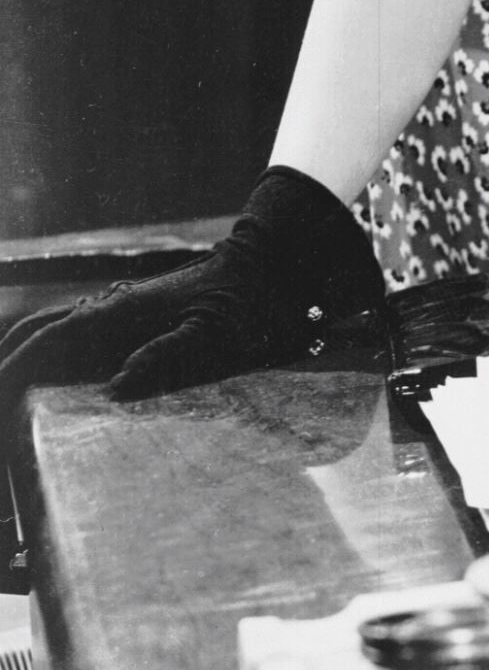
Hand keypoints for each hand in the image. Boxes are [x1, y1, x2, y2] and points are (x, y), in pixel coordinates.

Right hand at [0, 168, 386, 425]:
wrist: (281, 263)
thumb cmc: (257, 303)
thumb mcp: (221, 336)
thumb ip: (168, 356)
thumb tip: (112, 387)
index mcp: (121, 315)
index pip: (47, 346)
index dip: (13, 371)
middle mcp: (113, 309)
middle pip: (40, 337)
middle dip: (12, 365)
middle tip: (2, 406)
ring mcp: (126, 310)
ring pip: (58, 332)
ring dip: (29, 357)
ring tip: (15, 390)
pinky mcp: (142, 316)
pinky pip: (84, 334)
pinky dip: (56, 352)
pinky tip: (59, 374)